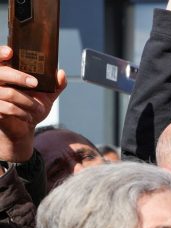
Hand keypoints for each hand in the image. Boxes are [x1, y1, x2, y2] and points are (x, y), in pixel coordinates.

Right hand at [0, 46, 65, 161]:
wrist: (23, 128)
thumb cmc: (30, 108)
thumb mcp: (45, 96)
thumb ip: (54, 85)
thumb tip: (61, 74)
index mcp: (6, 74)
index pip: (0, 59)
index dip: (1, 53)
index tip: (10, 52)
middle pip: (2, 73)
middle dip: (19, 77)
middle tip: (35, 83)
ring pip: (8, 93)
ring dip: (27, 101)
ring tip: (38, 108)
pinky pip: (7, 108)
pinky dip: (22, 113)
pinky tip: (28, 117)